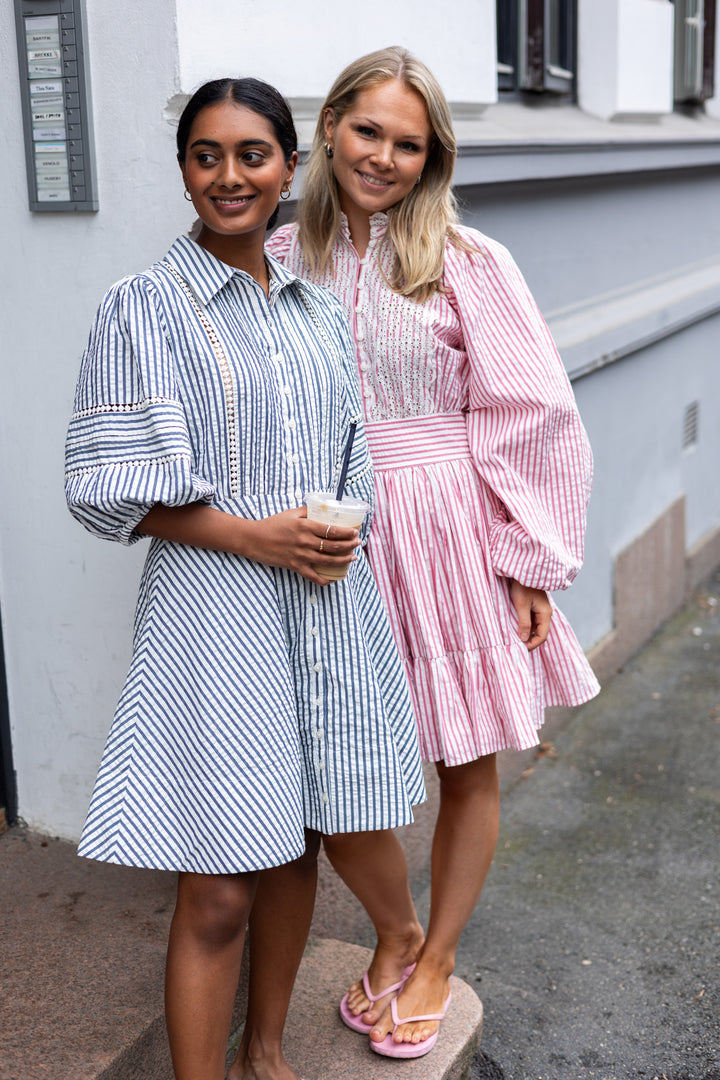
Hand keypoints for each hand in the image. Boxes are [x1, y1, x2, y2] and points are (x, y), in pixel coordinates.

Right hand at [243, 507, 359, 584]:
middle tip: (358, 544)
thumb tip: (323, 506)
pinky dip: (325, 580)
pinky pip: (313, 576)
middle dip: (349, 546)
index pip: (331, 530)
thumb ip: (308, 510)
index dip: (346, 533)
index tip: (355, 532)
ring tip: (353, 558)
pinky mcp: (295, 566)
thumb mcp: (291, 513)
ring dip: (343, 561)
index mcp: (305, 526)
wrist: (254, 539)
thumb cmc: (272, 524)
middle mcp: (305, 542)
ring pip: (327, 561)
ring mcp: (300, 556)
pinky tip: (333, 579)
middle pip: (333, 546)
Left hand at [508, 580, 551, 650]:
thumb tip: (524, 639)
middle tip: (517, 645)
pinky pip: (532, 620)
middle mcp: (546, 613)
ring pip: (536, 627)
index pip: (542, 636)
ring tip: (516, 638)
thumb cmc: (522, 586)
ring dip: (527, 633)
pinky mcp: (535, 606)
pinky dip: (526, 626)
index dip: (533, 644)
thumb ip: (524, 623)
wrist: (522, 570)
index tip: (521, 648)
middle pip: (540, 633)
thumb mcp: (521, 605)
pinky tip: (517, 627)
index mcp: (545, 613)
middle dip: (530, 640)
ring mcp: (541, 609)